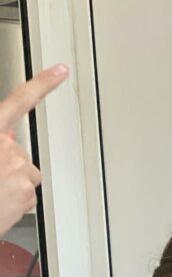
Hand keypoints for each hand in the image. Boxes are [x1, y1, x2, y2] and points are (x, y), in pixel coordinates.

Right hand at [0, 64, 67, 236]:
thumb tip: (9, 133)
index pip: (19, 100)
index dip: (43, 83)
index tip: (60, 71)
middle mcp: (6, 146)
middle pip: (20, 153)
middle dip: (10, 166)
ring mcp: (18, 169)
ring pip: (27, 175)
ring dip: (14, 185)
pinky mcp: (27, 192)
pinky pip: (29, 196)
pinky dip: (17, 203)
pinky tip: (2, 205)